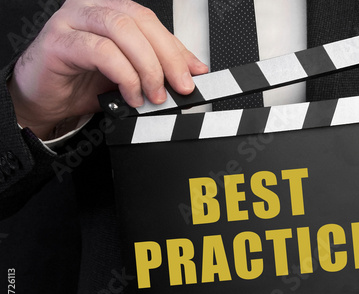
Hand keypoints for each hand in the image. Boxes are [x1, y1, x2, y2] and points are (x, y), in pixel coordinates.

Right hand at [7, 0, 207, 139]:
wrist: (43, 99)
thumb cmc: (81, 83)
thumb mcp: (129, 76)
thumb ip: (155, 69)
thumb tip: (191, 72)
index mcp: (110, 12)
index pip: (152, 22)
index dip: (177, 48)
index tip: (195, 73)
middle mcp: (92, 10)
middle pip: (140, 21)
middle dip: (167, 57)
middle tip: (179, 87)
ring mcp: (73, 21)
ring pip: (122, 30)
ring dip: (146, 67)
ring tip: (154, 95)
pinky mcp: (59, 41)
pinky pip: (101, 51)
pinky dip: (124, 75)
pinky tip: (131, 95)